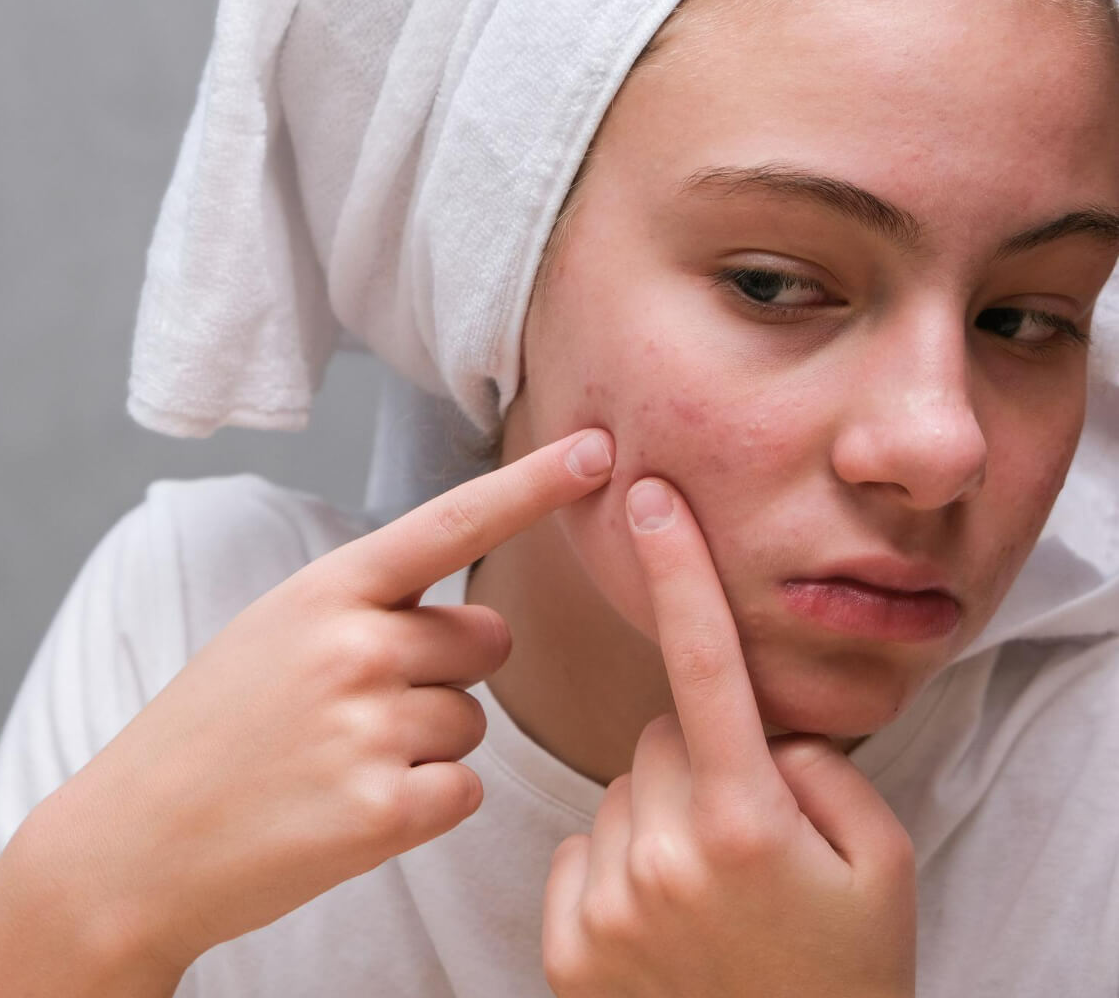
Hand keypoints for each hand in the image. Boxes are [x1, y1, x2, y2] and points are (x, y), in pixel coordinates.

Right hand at [23, 428, 616, 979]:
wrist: (134, 841)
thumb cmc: (212, 731)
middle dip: (448, 672)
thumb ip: (373, 611)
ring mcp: (368, 728)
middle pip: (484, 642)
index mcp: (324, 590)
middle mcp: (353, 646)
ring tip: (338, 763)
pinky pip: (464, 790)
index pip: (449, 523)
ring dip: (428, 746)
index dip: (530, 486)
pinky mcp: (383, 810)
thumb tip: (489, 627)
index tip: (597, 449)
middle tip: (359, 709)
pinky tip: (351, 808)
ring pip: (473, 722)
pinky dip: (426, 804)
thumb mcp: (273, 634)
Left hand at [541, 479, 916, 997]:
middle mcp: (663, 854)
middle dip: (700, 764)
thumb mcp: (882, 864)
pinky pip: (579, 854)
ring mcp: (608, 904)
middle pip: (660, 739)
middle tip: (746, 839)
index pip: (707, 667)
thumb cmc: (844, 972)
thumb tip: (755, 730)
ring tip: (707, 894)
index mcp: (747, 821)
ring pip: (619, 794)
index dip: (682, 573)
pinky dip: (613, 871)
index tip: (651, 498)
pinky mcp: (566, 947)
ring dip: (657, 819)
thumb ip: (820, 770)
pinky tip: (660, 924)